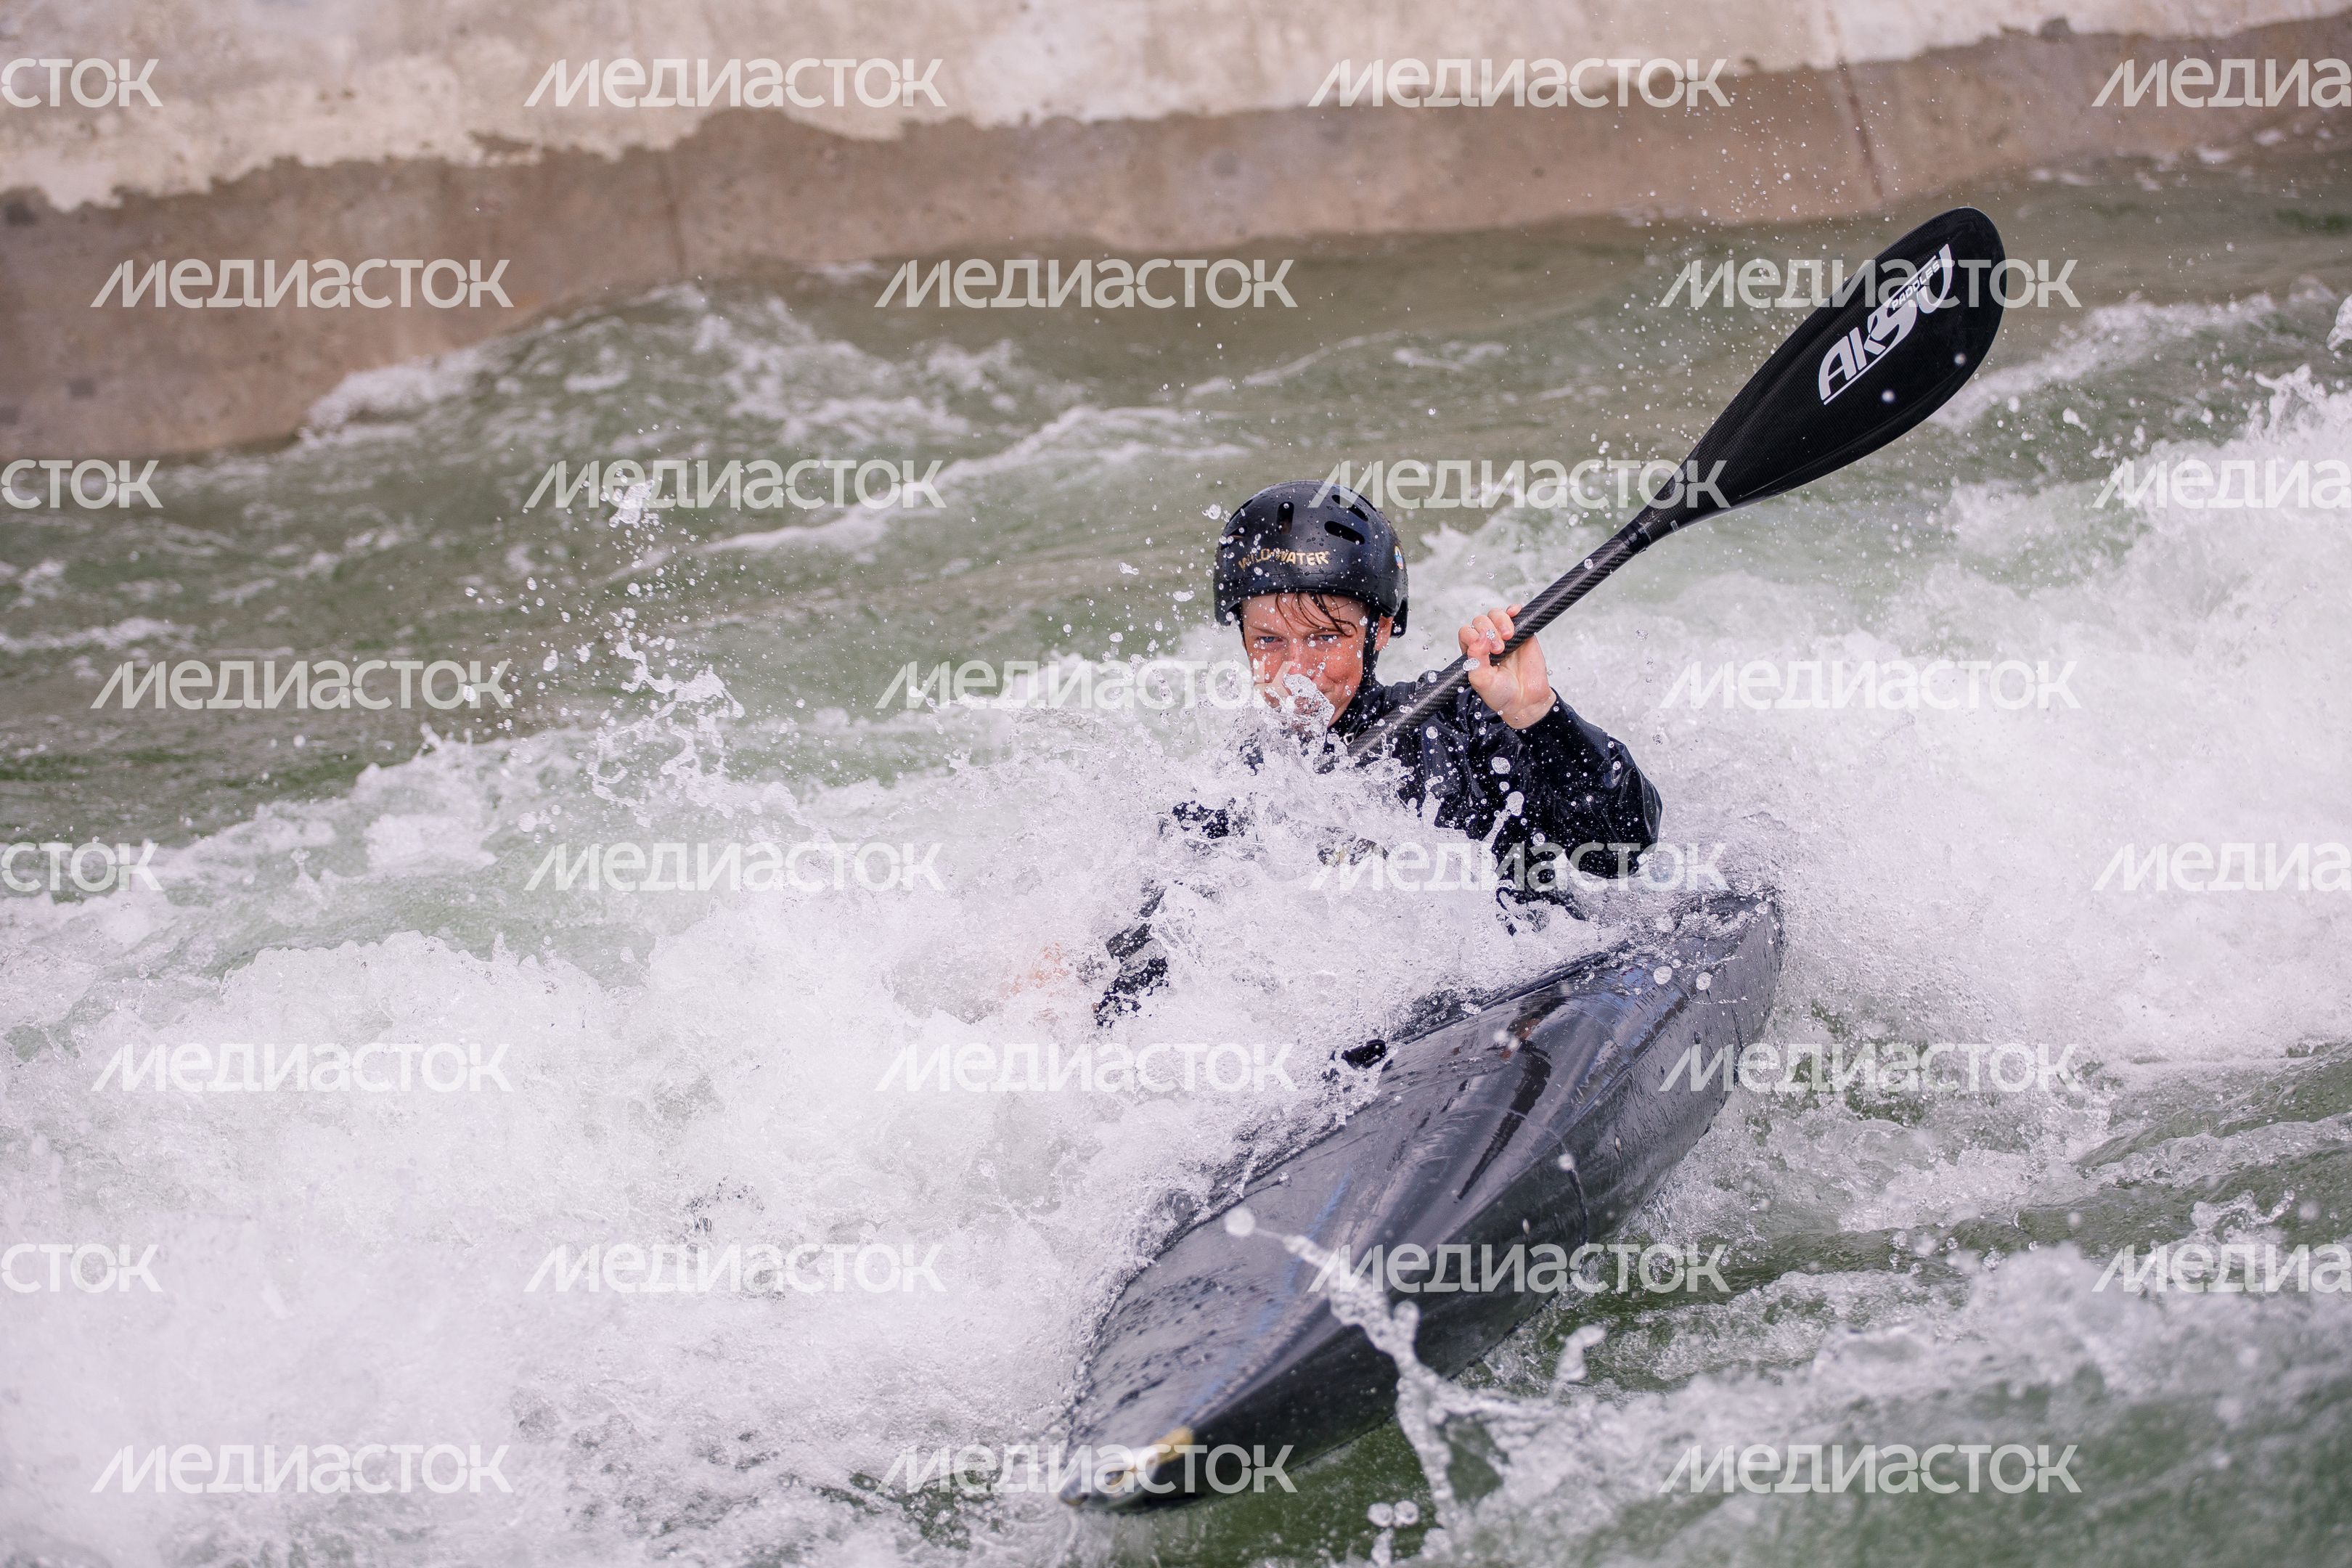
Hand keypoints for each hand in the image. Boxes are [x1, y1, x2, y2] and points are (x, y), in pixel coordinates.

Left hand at [1459, 603, 1553, 728]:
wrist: (1526, 701)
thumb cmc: (1501, 694)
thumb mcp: (1482, 680)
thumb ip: (1476, 659)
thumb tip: (1480, 637)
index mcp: (1473, 652)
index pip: (1467, 632)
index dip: (1473, 637)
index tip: (1485, 651)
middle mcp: (1487, 642)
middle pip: (1481, 621)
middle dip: (1488, 631)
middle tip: (1499, 649)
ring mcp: (1505, 636)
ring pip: (1496, 615)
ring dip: (1500, 621)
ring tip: (1508, 637)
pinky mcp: (1523, 633)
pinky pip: (1516, 613)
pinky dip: (1514, 609)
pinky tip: (1514, 613)